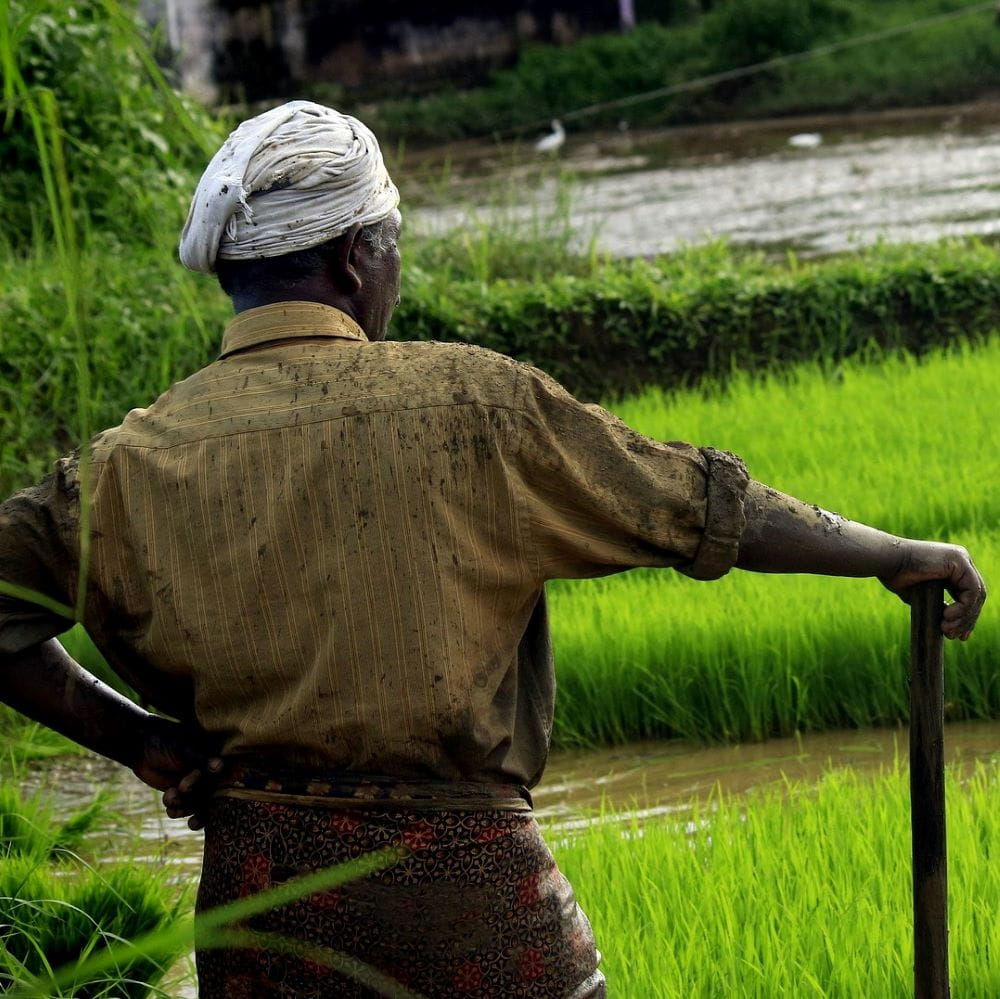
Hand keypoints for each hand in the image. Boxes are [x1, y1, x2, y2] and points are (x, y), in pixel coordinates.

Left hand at [131, 714, 223, 829]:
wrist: (140, 748)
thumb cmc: (166, 742)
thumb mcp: (184, 750)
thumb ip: (201, 759)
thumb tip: (220, 765)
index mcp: (214, 760)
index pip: (228, 777)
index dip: (226, 791)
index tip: (216, 798)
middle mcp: (209, 775)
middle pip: (214, 798)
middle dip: (204, 810)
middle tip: (194, 821)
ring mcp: (195, 786)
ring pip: (197, 806)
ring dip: (185, 808)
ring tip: (172, 799)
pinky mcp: (180, 795)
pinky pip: (182, 809)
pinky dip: (175, 809)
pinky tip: (168, 800)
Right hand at [878, 540, 985, 640]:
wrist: (885, 560)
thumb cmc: (894, 574)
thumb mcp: (919, 594)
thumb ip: (936, 603)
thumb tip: (950, 622)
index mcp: (951, 565)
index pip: (969, 593)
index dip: (966, 615)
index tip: (959, 635)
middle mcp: (960, 559)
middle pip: (976, 595)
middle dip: (967, 619)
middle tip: (955, 637)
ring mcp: (961, 559)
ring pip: (976, 595)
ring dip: (964, 617)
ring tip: (947, 630)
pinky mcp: (959, 561)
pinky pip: (971, 591)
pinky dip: (963, 608)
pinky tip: (947, 617)